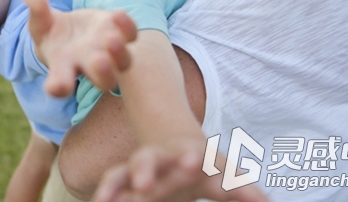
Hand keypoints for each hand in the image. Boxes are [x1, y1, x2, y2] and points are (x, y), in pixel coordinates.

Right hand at [23, 0, 136, 96]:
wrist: (71, 31)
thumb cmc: (51, 33)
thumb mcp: (40, 23)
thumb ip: (37, 12)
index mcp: (64, 68)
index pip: (61, 84)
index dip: (59, 86)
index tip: (56, 87)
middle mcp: (89, 65)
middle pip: (103, 80)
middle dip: (102, 73)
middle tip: (98, 61)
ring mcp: (108, 52)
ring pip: (123, 62)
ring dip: (119, 53)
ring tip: (112, 39)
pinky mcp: (120, 34)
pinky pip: (130, 35)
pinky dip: (127, 27)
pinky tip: (117, 14)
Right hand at [92, 145, 268, 201]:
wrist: (179, 150)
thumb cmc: (205, 168)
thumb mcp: (224, 176)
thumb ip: (242, 189)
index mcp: (184, 155)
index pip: (187, 155)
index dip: (188, 159)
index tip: (193, 161)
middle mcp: (157, 159)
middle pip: (149, 159)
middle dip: (145, 170)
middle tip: (145, 184)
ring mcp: (137, 171)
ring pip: (121, 172)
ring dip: (114, 185)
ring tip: (105, 201)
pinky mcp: (124, 183)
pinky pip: (110, 187)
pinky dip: (104, 194)